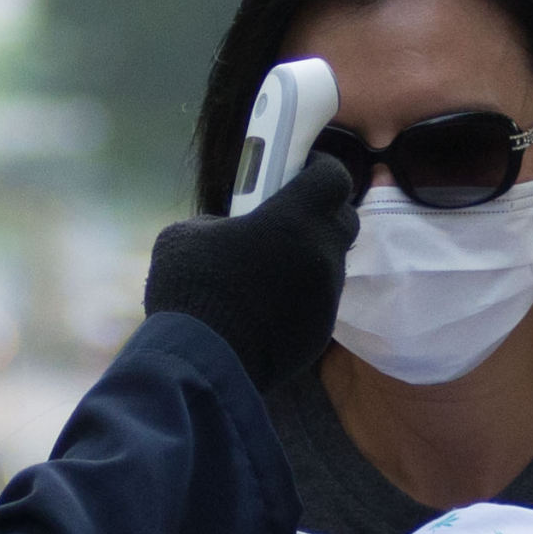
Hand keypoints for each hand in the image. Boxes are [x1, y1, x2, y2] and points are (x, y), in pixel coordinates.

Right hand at [143, 153, 358, 387]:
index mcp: (294, 219)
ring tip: (268, 268)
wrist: (201, 363)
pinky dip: (299, 296)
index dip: (319, 170)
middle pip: (344, 219)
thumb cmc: (191, 289)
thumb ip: (221, 221)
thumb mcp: (188, 234)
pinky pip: (317, 301)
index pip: (333, 177)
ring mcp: (326, 297)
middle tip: (288, 217)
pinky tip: (264, 305)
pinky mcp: (319, 332)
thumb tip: (229, 231)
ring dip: (307, 258)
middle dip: (322, 212)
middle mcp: (321, 255)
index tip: (300, 172)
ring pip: (330, 264)